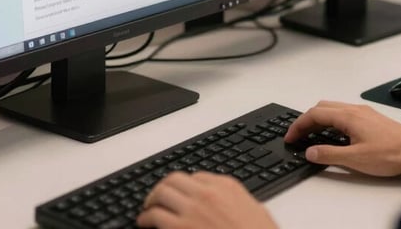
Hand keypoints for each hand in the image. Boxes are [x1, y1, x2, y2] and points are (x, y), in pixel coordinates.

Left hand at [137, 171, 277, 228]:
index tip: (179, 193)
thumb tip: (226, 203)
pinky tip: (144, 222)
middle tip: (157, 196)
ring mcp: (192, 210)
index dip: (185, 187)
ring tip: (147, 208)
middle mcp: (206, 193)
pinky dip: (146, 218)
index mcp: (226, 186)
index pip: (196, 177)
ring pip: (161, 193)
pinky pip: (156, 216)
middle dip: (163, 187)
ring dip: (151, 200)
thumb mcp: (256, 211)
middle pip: (174, 179)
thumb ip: (237, 201)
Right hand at [285, 100, 400, 176]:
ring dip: (319, 119)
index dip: (299, 125)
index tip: (291, 136)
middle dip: (306, 120)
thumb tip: (310, 151)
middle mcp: (353, 109)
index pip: (314, 114)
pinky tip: (335, 134)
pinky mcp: (371, 118)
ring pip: (332, 108)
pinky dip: (331, 120)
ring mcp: (363, 112)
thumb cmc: (390, 154)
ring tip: (314, 135)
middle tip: (299, 136)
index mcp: (347, 116)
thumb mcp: (356, 159)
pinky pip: (343, 112)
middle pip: (321, 107)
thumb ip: (329, 154)